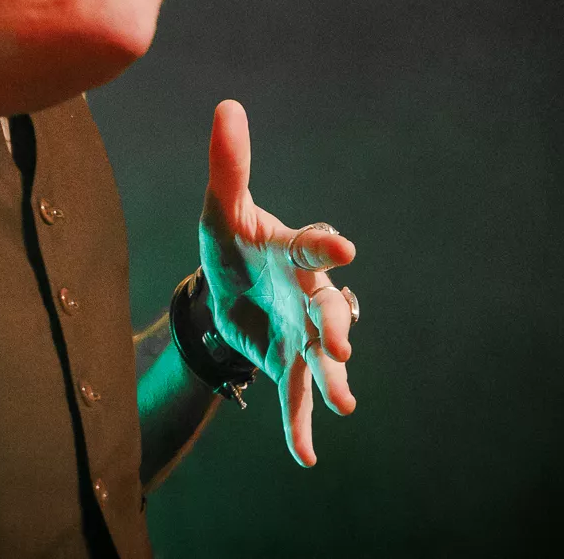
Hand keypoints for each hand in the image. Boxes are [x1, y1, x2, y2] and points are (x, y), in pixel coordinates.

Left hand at [198, 98, 357, 466]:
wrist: (228, 283)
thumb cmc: (232, 239)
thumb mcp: (219, 205)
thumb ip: (227, 163)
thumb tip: (226, 106)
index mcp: (293, 251)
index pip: (311, 247)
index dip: (325, 247)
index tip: (344, 250)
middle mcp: (306, 294)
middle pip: (326, 309)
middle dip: (334, 325)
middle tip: (339, 343)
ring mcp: (300, 331)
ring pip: (321, 357)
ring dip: (330, 378)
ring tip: (342, 403)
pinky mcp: (286, 361)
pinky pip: (297, 395)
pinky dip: (300, 426)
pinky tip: (306, 457)